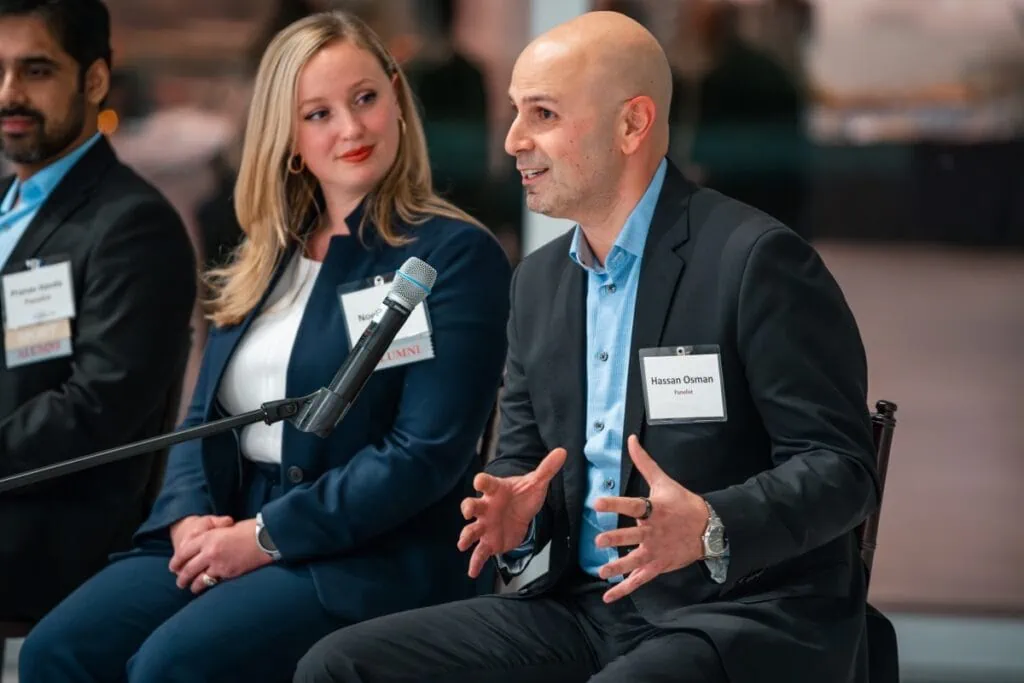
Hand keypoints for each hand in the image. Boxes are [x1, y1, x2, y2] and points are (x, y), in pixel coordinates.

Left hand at [170, 519, 272, 593]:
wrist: (267, 537)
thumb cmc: (250, 529)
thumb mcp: (226, 528)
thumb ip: (213, 537)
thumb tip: (205, 546)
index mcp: (208, 537)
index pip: (184, 552)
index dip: (176, 561)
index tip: (173, 566)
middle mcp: (209, 551)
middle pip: (188, 568)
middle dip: (182, 577)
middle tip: (179, 581)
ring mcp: (218, 564)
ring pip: (198, 579)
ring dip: (192, 585)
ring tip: (191, 588)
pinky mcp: (228, 573)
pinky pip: (213, 583)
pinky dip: (207, 586)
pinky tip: (206, 588)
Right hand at [458, 447, 566, 577]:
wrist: (521, 513)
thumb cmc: (523, 496)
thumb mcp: (536, 483)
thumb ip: (547, 469)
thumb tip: (563, 451)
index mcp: (496, 490)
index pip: (486, 483)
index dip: (482, 481)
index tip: (479, 481)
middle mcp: (486, 507)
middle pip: (472, 505)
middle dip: (467, 507)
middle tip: (467, 511)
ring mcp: (485, 525)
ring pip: (472, 530)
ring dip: (466, 536)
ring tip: (462, 544)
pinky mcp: (489, 541)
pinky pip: (480, 552)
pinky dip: (475, 563)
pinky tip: (472, 573)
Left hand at [593, 435, 708, 602]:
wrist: (709, 528)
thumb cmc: (682, 502)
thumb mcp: (663, 481)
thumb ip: (643, 462)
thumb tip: (630, 439)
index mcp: (654, 510)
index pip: (633, 505)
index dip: (615, 504)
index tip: (596, 503)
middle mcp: (654, 531)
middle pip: (633, 536)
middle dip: (616, 539)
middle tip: (599, 541)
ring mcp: (656, 551)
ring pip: (635, 561)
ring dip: (618, 567)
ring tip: (602, 571)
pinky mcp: (658, 566)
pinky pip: (639, 579)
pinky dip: (624, 589)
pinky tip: (608, 595)